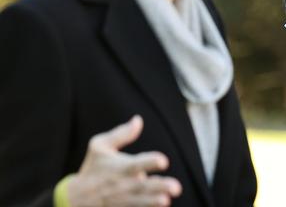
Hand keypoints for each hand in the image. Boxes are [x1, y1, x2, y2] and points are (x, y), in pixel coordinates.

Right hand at [67, 115, 181, 206]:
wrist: (76, 198)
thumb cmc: (93, 167)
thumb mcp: (99, 146)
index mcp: (120, 167)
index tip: (164, 161)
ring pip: (142, 202)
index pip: (136, 164)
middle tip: (176, 187)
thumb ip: (121, 134)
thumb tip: (138, 119)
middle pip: (143, 186)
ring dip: (154, 201)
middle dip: (160, 187)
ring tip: (167, 200)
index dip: (150, 162)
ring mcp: (124, 200)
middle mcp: (124, 184)